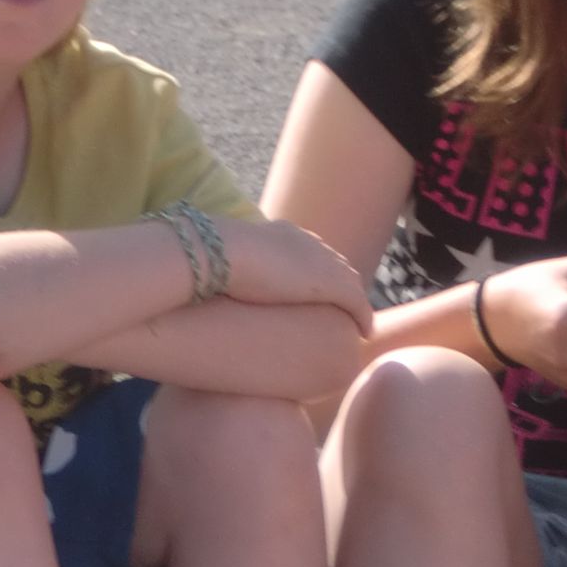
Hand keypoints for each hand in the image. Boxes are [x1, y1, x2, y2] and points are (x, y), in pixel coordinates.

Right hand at [217, 218, 374, 335]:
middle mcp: (306, 243)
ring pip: (349, 283)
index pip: (306, 251)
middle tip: (342, 308)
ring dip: (353, 302)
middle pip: (334, 264)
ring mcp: (321, 263)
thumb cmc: (204, 261)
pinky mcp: (330, 284)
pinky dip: (363, 316)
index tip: (310, 289)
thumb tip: (201, 281)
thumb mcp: (212, 263)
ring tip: (354, 322)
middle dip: (340, 284)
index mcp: (280, 233)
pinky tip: (364, 332)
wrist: (216, 254)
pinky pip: (356, 303)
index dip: (312, 271)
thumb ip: (218, 268)